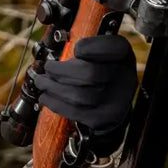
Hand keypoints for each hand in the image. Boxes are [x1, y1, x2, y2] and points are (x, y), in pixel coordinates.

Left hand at [31, 34, 136, 155]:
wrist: (115, 100)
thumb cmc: (103, 71)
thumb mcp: (102, 53)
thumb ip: (87, 49)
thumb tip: (57, 60)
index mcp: (123, 56)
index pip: (114, 47)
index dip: (90, 47)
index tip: (76, 49)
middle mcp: (125, 78)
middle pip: (89, 74)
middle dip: (60, 71)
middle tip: (48, 68)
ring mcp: (116, 102)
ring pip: (78, 96)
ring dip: (53, 88)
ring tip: (42, 82)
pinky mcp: (104, 119)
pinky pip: (74, 112)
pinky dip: (55, 103)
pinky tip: (46, 96)